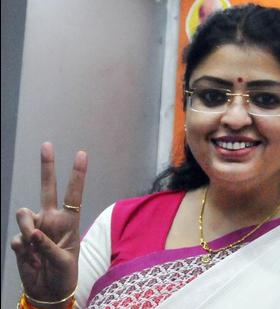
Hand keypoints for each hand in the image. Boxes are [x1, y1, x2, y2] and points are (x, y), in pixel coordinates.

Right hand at [11, 142, 87, 305]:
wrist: (49, 290)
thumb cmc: (64, 274)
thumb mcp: (64, 261)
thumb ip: (48, 246)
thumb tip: (33, 233)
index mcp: (69, 221)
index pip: (74, 194)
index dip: (77, 174)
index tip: (81, 153)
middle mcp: (52, 219)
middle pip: (48, 188)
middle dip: (47, 166)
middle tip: (47, 144)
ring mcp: (35, 227)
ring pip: (23, 214)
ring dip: (28, 229)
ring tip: (37, 250)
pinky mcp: (21, 240)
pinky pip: (18, 238)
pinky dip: (24, 252)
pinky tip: (32, 261)